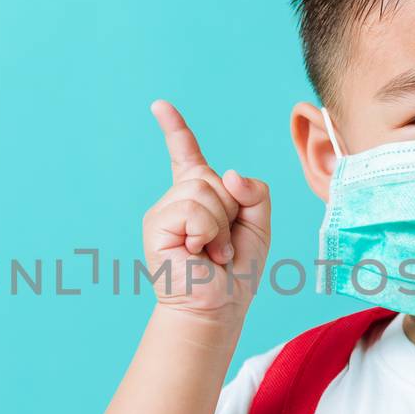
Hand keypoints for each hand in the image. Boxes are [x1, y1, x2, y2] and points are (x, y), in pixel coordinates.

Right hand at [142, 100, 270, 320]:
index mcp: (199, 196)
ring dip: (219, 226)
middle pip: (211, 176)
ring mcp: (164, 212)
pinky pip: (193, 209)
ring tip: (213, 252)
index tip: (159, 106)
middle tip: (223, 244)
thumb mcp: (258, 225)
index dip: (174, 129)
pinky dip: (207, 233)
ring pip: (203, 191)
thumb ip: (254, 192)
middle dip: (230, 209)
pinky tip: (200, 254)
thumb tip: (228, 173)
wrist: (218, 307)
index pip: (186, 155)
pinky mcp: (156, 226)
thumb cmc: (235, 271)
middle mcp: (177, 200)